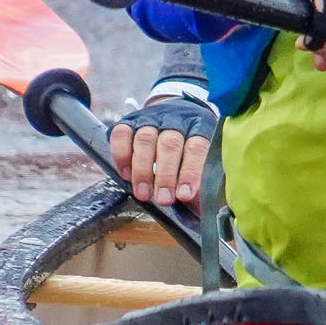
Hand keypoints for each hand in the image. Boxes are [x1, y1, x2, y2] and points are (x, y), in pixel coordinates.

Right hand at [106, 85, 216, 205]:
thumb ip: (203, 180)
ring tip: (143, 194)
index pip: (197, 147)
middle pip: (170, 144)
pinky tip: (126, 174)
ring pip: (145, 139)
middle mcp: (175, 118)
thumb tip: (203, 209)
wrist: (172, 115)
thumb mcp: (203, 159)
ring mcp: (151, 117)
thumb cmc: (189, 148)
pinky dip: (122, 156)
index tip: (184, 196)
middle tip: (163, 200)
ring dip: (142, 170)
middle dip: (165, 175)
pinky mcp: (129, 121)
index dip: (190, 172)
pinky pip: (121, 134)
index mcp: (200, 125)